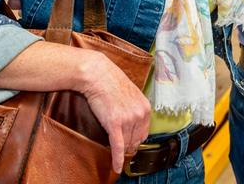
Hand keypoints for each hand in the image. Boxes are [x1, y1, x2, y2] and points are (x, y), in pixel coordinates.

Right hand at [78, 51, 151, 173]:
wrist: (98, 75)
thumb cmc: (111, 83)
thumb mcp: (131, 95)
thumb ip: (135, 110)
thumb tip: (134, 124)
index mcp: (145, 108)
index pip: (143, 134)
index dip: (134, 140)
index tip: (129, 144)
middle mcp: (139, 114)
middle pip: (134, 140)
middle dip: (127, 145)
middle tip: (119, 147)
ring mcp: (128, 119)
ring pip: (125, 144)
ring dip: (119, 149)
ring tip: (114, 150)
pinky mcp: (114, 124)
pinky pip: (117, 146)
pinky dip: (117, 159)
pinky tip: (116, 168)